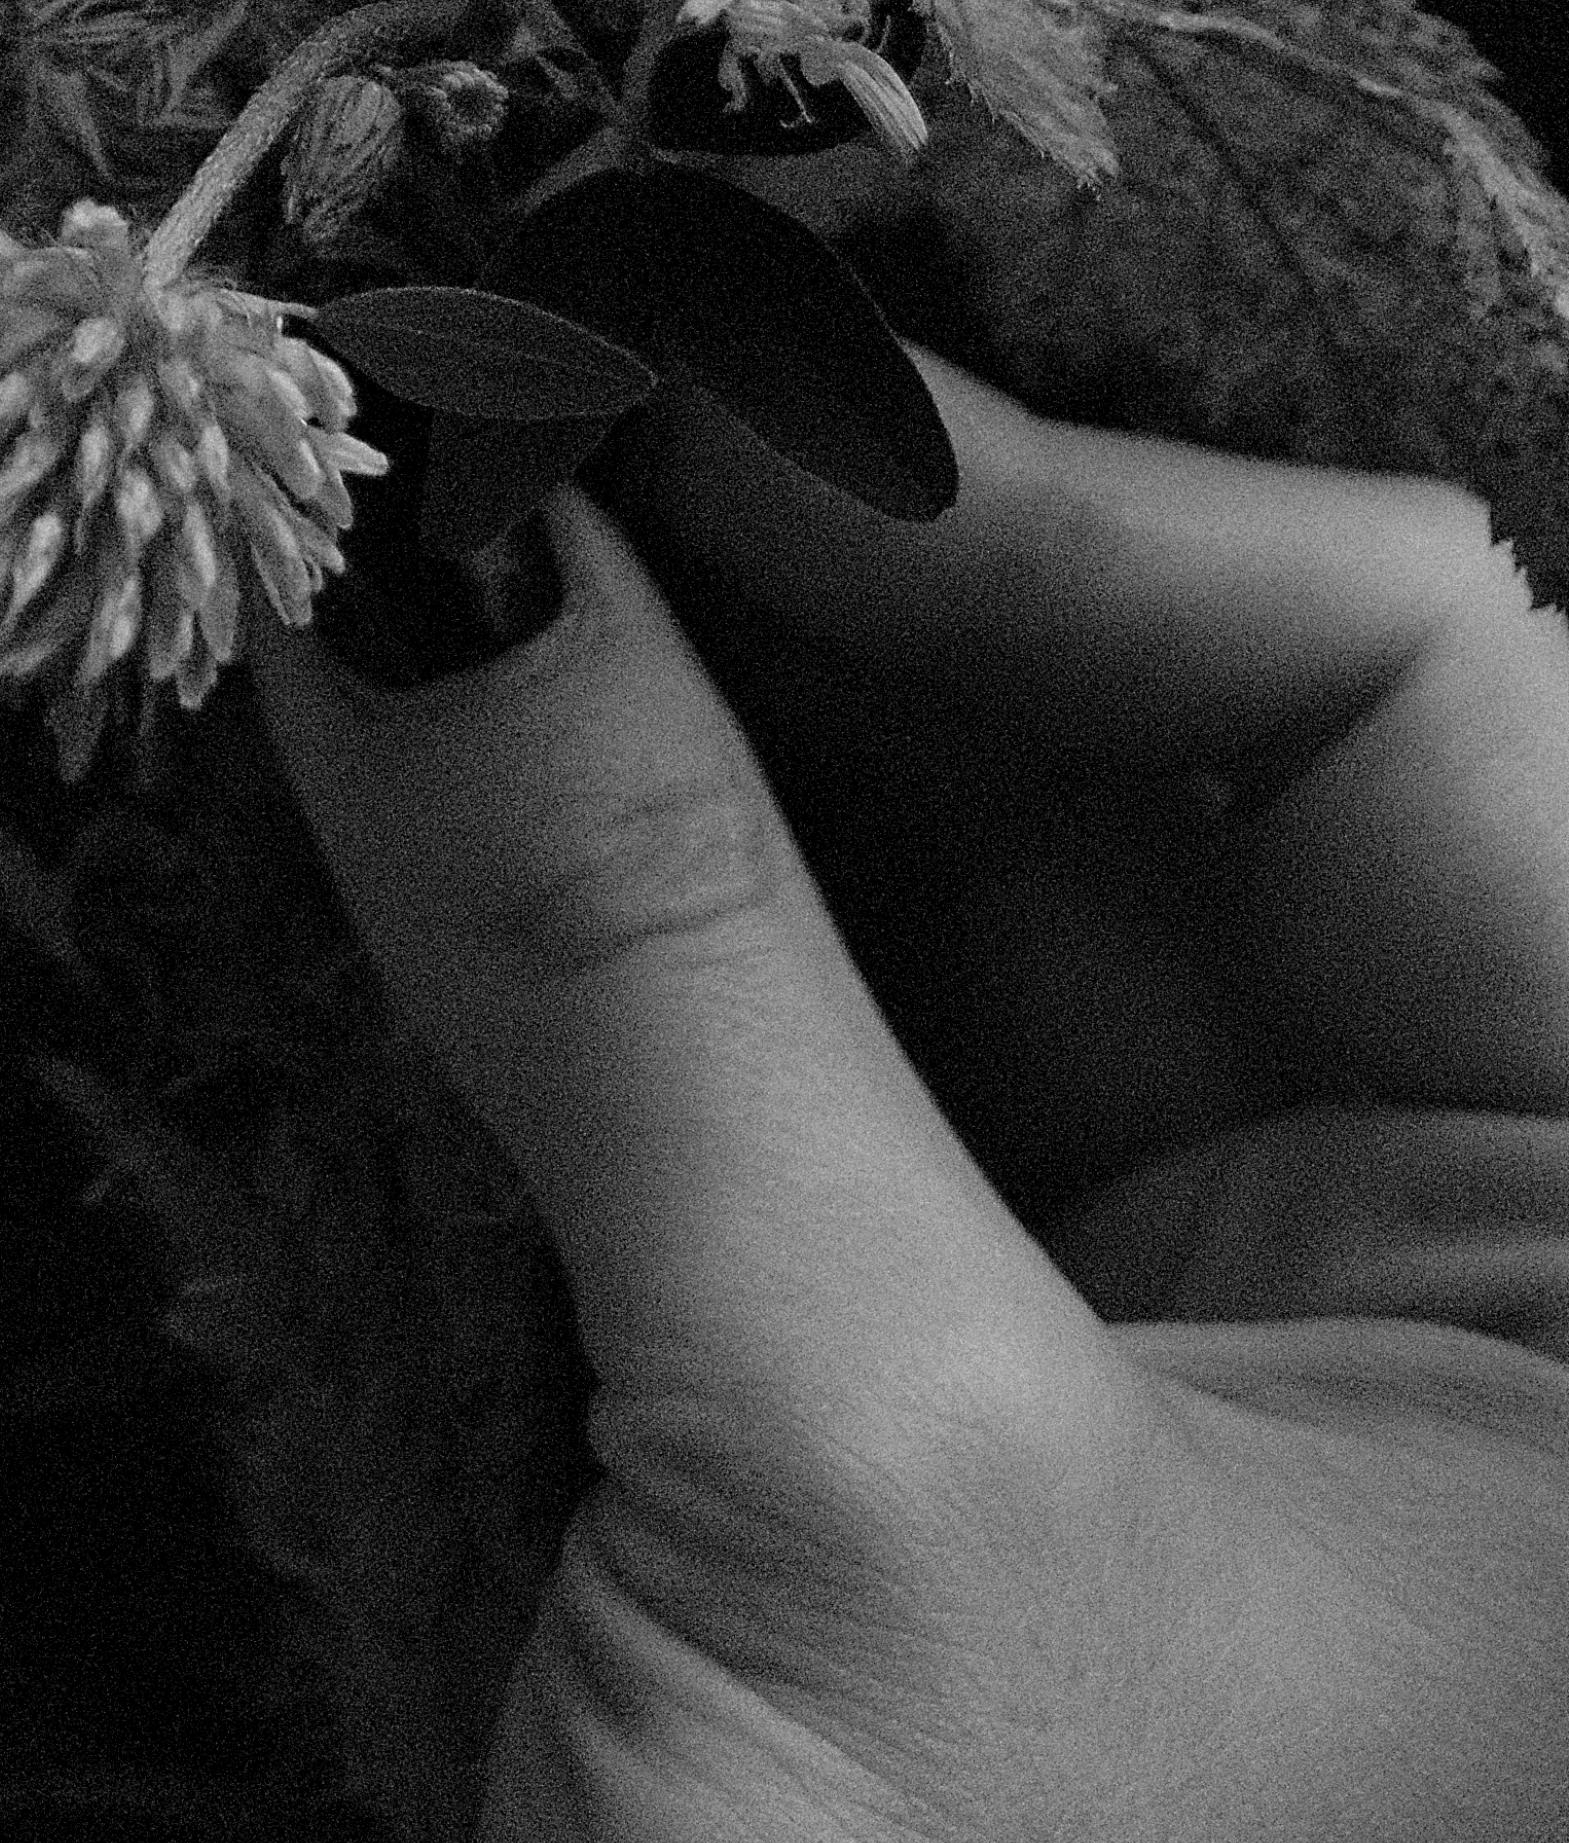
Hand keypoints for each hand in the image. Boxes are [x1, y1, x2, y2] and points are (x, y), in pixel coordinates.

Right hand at [251, 356, 1568, 1842]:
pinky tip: (403, 715)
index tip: (646, 362)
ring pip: (952, 858)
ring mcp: (1217, 1334)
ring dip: (666, 677)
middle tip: (458, 343)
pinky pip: (803, 1036)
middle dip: (803, 530)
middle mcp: (1500, 1265)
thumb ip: (635, 953)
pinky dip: (604, 881)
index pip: (1410, 667)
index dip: (1030, 482)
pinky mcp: (962, 1419)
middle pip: (1167, 724)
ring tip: (386, 482)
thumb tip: (421, 509)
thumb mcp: (854, 1499)